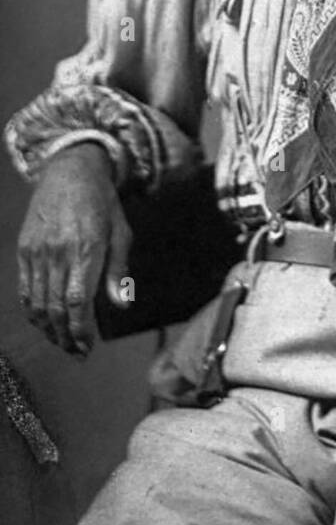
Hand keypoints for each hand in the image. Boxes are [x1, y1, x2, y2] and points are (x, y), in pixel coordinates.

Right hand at [17, 143, 131, 356]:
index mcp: (86, 248)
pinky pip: (25, 289)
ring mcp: (37, 251)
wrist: (69, 171)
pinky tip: (44, 322)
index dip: (80, 329)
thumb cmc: (102, 203)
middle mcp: (58, 252)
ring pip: (37, 302)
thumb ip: (118, 270)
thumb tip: (121, 305)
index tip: (87, 347)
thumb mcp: (121, 232)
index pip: (77, 301)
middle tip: (76, 353)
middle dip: (66, 336)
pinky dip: (33, 311)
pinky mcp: (25, 249)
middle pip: (55, 308)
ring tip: (62, 343)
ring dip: (49, 329)